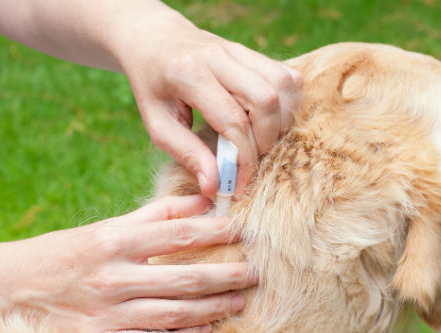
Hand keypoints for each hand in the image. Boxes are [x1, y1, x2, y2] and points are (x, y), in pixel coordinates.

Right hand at [0, 196, 255, 332]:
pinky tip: (208, 329)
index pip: (178, 234)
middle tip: (254, 271)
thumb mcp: (105, 227)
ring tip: (240, 299)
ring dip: (214, 307)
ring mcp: (109, 314)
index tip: (241, 231)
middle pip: (185, 277)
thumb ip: (154, 214)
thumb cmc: (64, 255)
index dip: (215, 232)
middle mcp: (115, 278)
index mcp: (115, 242)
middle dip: (226, 275)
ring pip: (176, 313)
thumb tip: (200, 200)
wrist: (10, 291)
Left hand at [114, 9, 302, 196]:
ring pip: (284, 85)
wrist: (154, 39)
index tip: (239, 185)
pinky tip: (269, 120)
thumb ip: (187, 154)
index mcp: (188, 73)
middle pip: (266, 100)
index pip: (233, 121)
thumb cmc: (153, 86)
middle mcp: (218, 56)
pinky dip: (288, 104)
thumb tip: (215, 186)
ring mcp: (240, 50)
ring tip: (261, 140)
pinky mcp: (253, 52)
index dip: (244, 159)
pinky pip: (288, 77)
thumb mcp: (157, 124)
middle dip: (266, 140)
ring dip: (281, 122)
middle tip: (250, 159)